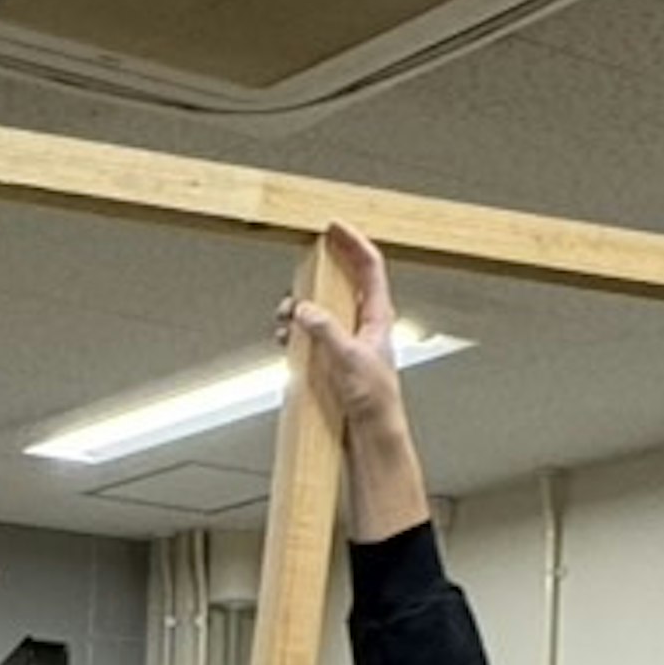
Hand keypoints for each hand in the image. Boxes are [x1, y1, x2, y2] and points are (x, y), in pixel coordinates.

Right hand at [276, 223, 403, 441]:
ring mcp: (348, 342)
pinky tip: (286, 341)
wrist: (372, 438)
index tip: (333, 226)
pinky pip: (310, 337)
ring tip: (285, 319)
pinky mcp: (333, 360)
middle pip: (341, 284)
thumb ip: (325, 330)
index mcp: (378, 317)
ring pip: (321, 311)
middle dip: (315, 278)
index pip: (369, 266)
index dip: (352, 242)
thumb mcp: (349, 359)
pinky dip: (296, 334)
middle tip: (296, 281)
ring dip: (300, 311)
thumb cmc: (375, 402)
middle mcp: (364, 325)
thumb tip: (304, 309)